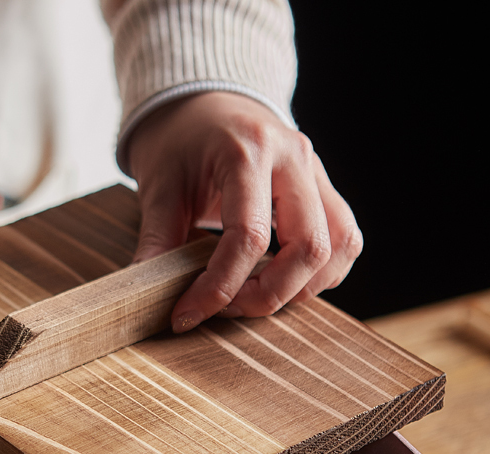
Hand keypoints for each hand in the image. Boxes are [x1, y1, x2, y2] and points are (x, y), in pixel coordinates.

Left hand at [127, 92, 362, 331]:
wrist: (202, 103)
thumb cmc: (179, 140)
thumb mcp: (158, 186)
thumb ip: (157, 240)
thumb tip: (145, 294)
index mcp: (248, 150)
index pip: (249, 237)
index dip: (219, 288)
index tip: (187, 315)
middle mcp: (294, 158)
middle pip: (309, 248)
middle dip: (267, 295)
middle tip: (224, 308)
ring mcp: (317, 172)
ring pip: (340, 247)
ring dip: (300, 287)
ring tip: (251, 295)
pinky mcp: (324, 189)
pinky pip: (344, 240)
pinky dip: (319, 273)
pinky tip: (279, 279)